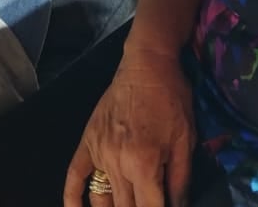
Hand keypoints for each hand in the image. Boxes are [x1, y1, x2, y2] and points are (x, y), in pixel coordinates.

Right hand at [64, 49, 195, 206]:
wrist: (146, 65)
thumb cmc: (171, 100)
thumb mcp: (185, 140)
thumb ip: (181, 180)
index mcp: (144, 164)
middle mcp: (117, 164)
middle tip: (146, 203)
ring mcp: (98, 154)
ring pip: (101, 199)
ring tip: (123, 206)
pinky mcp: (87, 143)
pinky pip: (74, 177)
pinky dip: (72, 198)